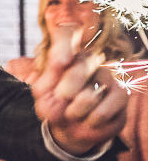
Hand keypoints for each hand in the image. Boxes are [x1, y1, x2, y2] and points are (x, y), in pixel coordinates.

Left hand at [31, 25, 127, 154]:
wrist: (72, 127)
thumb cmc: (55, 104)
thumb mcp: (42, 93)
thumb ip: (42, 79)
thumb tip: (41, 64)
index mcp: (66, 54)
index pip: (66, 33)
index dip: (65, 44)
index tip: (61, 61)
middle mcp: (89, 60)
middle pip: (79, 68)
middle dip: (65, 90)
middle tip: (61, 98)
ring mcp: (107, 76)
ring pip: (89, 94)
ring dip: (75, 111)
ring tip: (72, 113)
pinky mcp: (120, 94)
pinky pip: (102, 112)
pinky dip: (90, 121)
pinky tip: (89, 120)